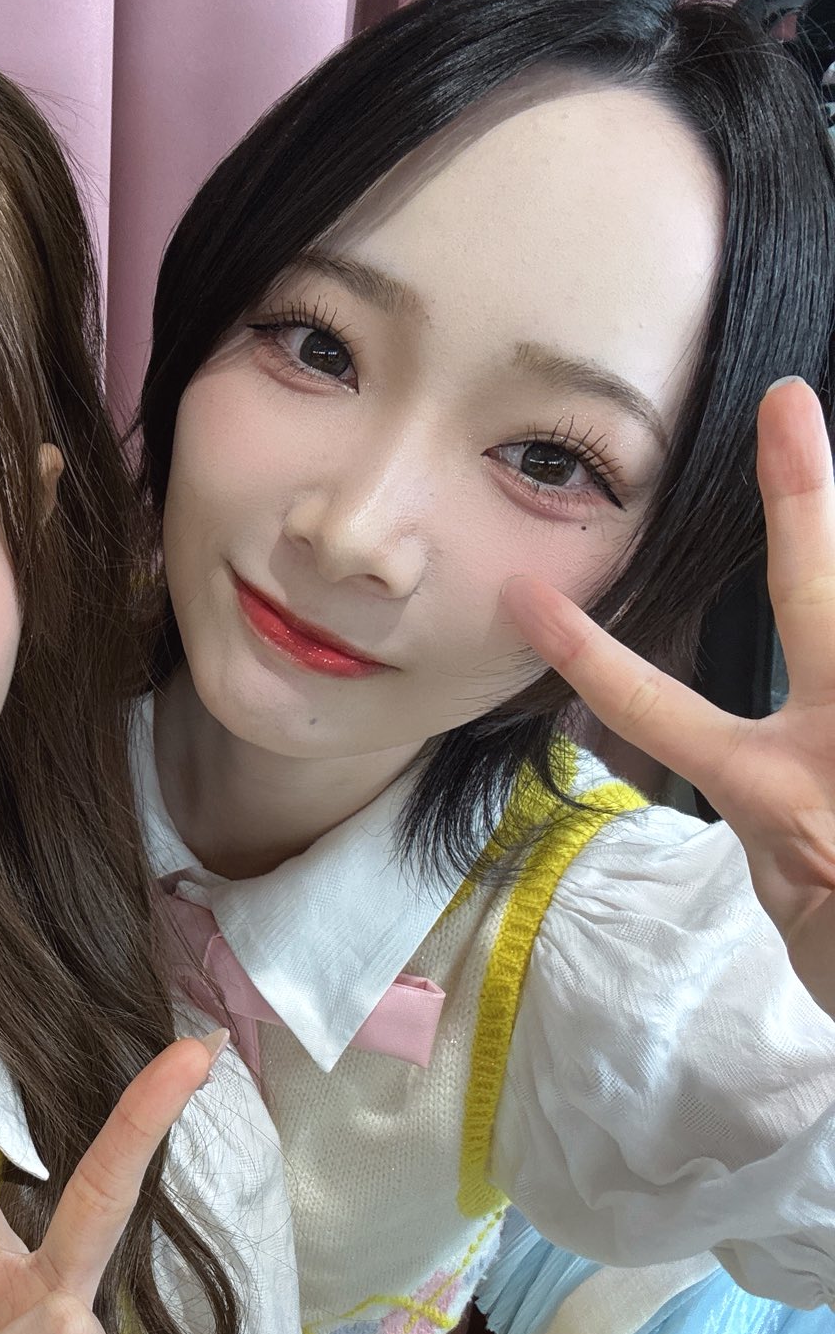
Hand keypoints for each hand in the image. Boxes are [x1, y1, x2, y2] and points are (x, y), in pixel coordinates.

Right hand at [504, 376, 834, 1016]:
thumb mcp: (811, 926)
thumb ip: (791, 842)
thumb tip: (788, 804)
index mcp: (774, 791)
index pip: (654, 706)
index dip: (587, 651)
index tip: (528, 598)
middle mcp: (827, 748)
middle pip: (817, 603)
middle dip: (801, 503)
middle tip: (792, 407)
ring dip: (828, 553)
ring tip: (810, 451)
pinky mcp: (827, 785)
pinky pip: (796, 689)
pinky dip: (780, 672)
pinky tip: (828, 701)